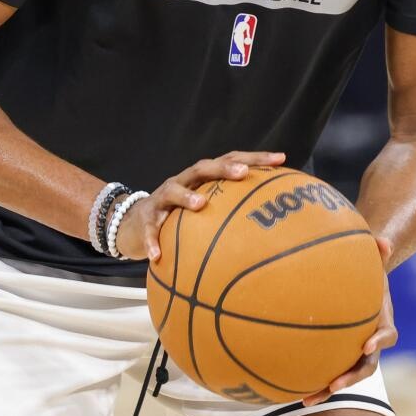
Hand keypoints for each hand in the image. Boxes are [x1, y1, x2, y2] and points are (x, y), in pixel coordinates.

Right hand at [112, 151, 287, 261]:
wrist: (134, 223)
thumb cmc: (179, 217)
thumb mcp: (205, 210)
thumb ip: (230, 211)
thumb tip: (273, 226)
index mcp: (202, 179)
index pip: (231, 161)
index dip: (255, 159)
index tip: (281, 159)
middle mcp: (184, 181)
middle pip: (204, 167)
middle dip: (224, 168)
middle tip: (242, 173)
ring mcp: (162, 197)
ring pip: (174, 190)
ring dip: (186, 196)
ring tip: (200, 205)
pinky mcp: (145, 217)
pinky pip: (149, 229)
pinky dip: (152, 240)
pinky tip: (157, 256)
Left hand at [302, 236, 396, 405]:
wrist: (363, 286)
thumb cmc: (366, 271)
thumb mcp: (373, 260)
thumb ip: (379, 250)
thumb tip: (384, 240)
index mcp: (383, 322)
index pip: (388, 335)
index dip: (380, 341)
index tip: (368, 344)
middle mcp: (371, 343)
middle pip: (366, 366)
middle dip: (351, 377)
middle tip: (334, 384)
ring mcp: (354, 353)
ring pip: (344, 376)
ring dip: (327, 390)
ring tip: (306, 400)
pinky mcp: (337, 356)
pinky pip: (325, 371)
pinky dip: (310, 381)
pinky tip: (286, 388)